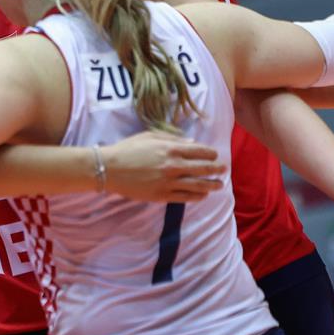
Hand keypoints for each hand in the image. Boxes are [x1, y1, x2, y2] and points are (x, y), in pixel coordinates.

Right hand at [97, 131, 224, 202]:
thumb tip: (191, 143)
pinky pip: (185, 198)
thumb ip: (172, 138)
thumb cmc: (127, 149)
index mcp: (171, 149)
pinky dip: (197, 196)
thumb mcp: (149, 136)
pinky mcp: (162, 196)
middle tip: (223, 170)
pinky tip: (202, 195)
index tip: (215, 155)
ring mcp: (169, 182)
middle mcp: (173, 166)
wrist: (110, 168)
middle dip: (216, 169)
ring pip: (198, 185)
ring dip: (211, 185)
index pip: (199, 151)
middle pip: (203, 169)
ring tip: (218, 185)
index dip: (211, 154)